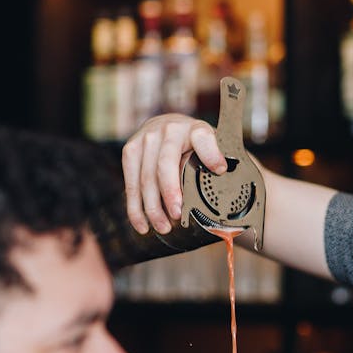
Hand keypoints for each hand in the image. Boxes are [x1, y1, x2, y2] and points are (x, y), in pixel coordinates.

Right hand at [121, 114, 228, 234]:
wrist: (170, 125)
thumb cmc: (196, 143)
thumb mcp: (214, 148)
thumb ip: (219, 161)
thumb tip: (222, 175)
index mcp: (195, 129)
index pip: (203, 139)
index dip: (210, 154)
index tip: (220, 170)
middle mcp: (168, 130)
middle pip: (165, 166)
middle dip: (170, 194)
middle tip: (177, 215)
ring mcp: (146, 139)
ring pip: (145, 178)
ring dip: (153, 207)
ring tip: (163, 227)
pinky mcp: (130, 151)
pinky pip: (130, 182)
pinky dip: (135, 208)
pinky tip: (142, 225)